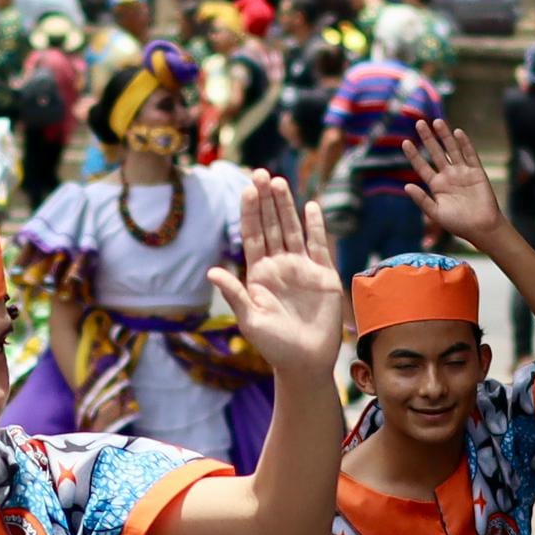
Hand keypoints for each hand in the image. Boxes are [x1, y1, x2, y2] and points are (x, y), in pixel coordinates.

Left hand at [209, 172, 343, 376]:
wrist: (306, 362)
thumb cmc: (274, 345)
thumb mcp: (250, 320)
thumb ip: (234, 294)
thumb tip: (211, 272)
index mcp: (258, 274)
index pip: (252, 235)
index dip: (250, 212)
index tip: (246, 187)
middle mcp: (279, 266)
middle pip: (271, 226)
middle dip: (266, 200)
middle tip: (261, 173)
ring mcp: (301, 269)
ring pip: (292, 230)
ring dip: (286, 206)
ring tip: (279, 182)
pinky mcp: (323, 275)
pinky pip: (318, 245)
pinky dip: (314, 226)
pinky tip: (310, 206)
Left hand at [399, 118, 506, 246]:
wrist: (482, 227)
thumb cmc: (458, 224)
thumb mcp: (436, 214)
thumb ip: (422, 200)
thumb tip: (406, 186)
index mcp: (436, 186)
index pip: (422, 166)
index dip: (414, 155)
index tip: (405, 142)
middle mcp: (448, 176)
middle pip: (436, 153)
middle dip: (428, 138)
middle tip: (419, 123)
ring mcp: (462, 172)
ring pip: (452, 150)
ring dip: (444, 136)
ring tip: (437, 121)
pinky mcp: (476, 172)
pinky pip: (470, 155)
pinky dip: (464, 144)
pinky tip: (457, 132)